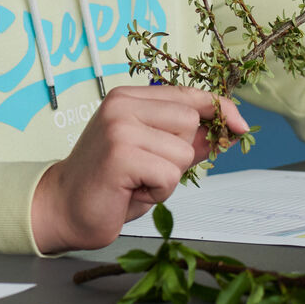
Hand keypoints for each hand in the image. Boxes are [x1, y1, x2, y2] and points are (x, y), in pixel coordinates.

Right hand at [30, 85, 248, 252]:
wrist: (63, 208)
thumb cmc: (110, 184)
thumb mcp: (153, 154)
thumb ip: (187, 140)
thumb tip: (230, 130)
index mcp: (130, 97)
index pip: (189, 95)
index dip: (219, 110)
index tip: (241, 126)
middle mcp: (123, 105)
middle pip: (191, 123)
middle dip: (180, 155)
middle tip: (146, 170)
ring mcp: (121, 128)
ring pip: (182, 153)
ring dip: (168, 178)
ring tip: (137, 182)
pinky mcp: (121, 155)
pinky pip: (169, 175)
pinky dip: (158, 192)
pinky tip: (131, 192)